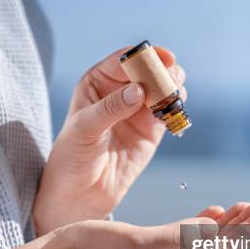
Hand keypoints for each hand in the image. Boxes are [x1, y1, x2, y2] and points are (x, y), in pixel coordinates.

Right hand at [7, 202, 249, 248]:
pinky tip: (216, 212)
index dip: (246, 234)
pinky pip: (186, 243)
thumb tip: (215, 232)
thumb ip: (176, 238)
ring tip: (249, 206)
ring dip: (227, 227)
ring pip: (205, 247)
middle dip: (244, 230)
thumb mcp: (134, 243)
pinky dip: (203, 227)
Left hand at [33, 45, 185, 235]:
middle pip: (149, 70)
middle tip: (173, 77)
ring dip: (174, 87)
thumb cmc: (72, 156)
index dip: (145, 55)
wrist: (80, 193)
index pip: (124, 59)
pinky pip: (169, 111)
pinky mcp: (152, 130)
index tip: (163, 57)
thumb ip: (111, 108)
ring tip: (176, 95)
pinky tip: (176, 109)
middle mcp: (120, 91)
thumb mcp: (85, 129)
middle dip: (164, 69)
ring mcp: (138, 110)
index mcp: (98, 82)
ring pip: (163, 88)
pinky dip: (177, 107)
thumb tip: (138, 90)